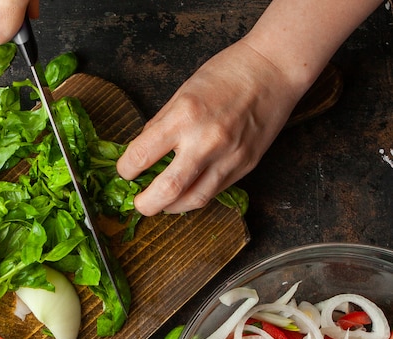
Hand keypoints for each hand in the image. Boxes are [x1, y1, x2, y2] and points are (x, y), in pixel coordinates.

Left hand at [116, 39, 304, 215]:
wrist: (274, 70)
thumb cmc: (227, 74)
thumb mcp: (183, 92)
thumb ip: (161, 125)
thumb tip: (141, 153)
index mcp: (184, 116)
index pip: (142, 155)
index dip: (126, 169)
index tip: (125, 171)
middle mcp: (206, 141)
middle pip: (167, 191)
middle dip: (146, 204)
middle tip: (139, 203)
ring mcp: (228, 158)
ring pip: (193, 201)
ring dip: (171, 208)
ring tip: (161, 203)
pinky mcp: (244, 167)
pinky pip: (213, 192)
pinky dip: (193, 197)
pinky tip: (185, 193)